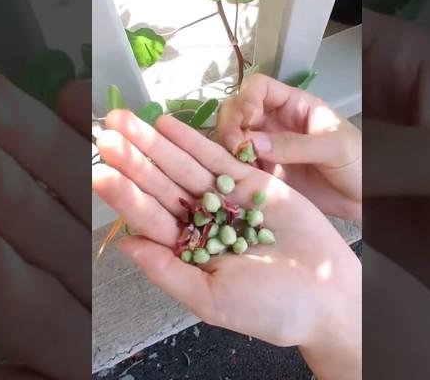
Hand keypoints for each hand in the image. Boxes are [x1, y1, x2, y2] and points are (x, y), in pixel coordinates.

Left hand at [93, 110, 360, 379]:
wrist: (327, 293)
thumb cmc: (273, 308)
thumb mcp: (213, 300)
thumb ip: (168, 273)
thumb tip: (126, 247)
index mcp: (188, 251)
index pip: (150, 219)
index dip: (126, 196)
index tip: (101, 175)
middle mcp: (201, 221)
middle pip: (161, 186)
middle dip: (134, 160)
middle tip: (107, 136)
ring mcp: (225, 199)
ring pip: (183, 166)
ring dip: (154, 143)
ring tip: (126, 122)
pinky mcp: (252, 182)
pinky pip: (217, 158)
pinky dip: (192, 141)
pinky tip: (167, 126)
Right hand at [214, 74, 361, 220]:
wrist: (367, 198)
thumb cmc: (360, 162)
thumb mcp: (334, 147)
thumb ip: (295, 144)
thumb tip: (252, 143)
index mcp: (293, 105)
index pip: (259, 88)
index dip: (247, 99)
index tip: (248, 120)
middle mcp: (275, 123)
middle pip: (237, 111)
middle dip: (230, 126)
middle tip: (235, 149)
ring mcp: (268, 149)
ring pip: (233, 139)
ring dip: (226, 149)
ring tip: (233, 166)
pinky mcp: (266, 174)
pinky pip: (240, 167)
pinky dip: (232, 170)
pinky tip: (235, 179)